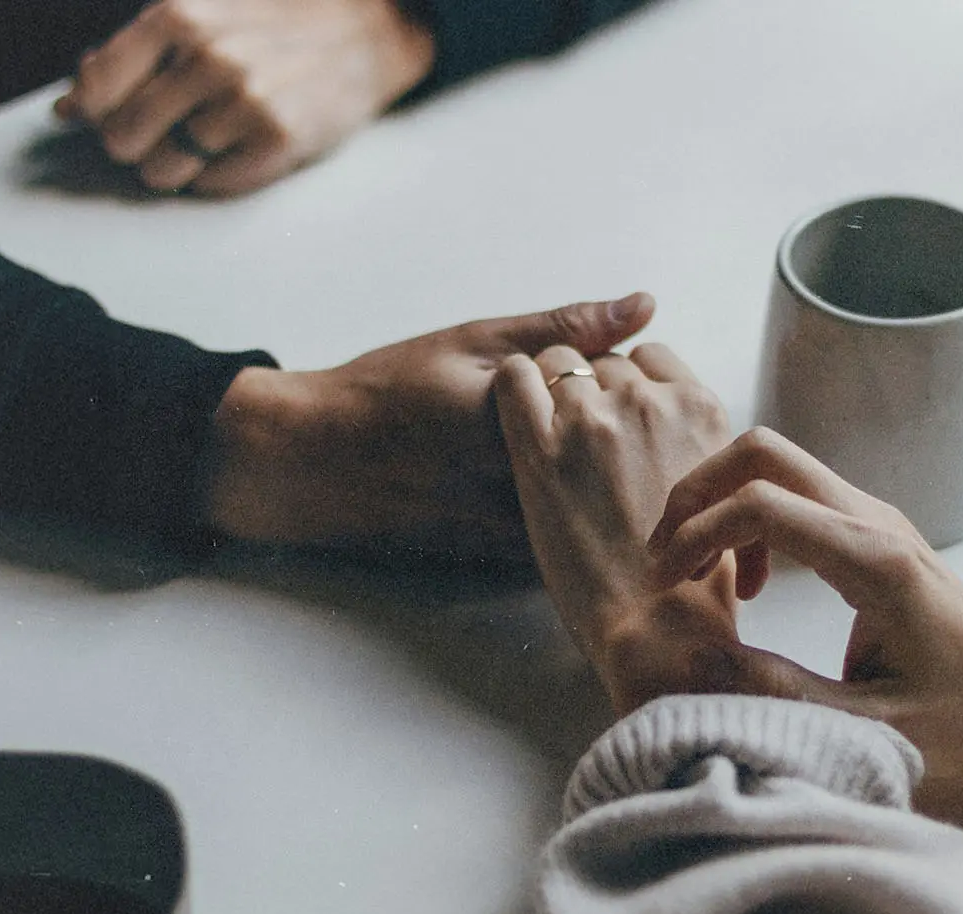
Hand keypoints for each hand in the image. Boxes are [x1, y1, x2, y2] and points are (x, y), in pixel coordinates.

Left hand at [53, 0, 434, 194]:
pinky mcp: (279, 140)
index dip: (96, 114)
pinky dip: (216, 175)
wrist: (367, 31)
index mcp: (177, 17)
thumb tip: (67, 107)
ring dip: (179, 163)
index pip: (94, 91)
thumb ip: (132, 56)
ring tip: (212, 137)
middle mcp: (208, 58)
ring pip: (164, 169)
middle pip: (122, 138)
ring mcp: (245, 101)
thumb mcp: (201, 17)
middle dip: (137, 144)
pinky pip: (212, 184)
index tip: (113, 116)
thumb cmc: (275, 26)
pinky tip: (239, 147)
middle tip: (170, 131)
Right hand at [207, 293, 654, 558]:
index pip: (620, 398)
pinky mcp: (506, 561)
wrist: (316, 465)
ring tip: (583, 449)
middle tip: (589, 408)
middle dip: (621, 432)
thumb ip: (565, 328)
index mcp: (522, 419)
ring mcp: (514, 530)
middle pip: (618, 456)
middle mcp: (521, 483)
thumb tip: (646, 304)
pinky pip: (570, 536)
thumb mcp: (474, 341)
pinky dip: (579, 511)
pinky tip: (561, 489)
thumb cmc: (391, 390)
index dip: (619, 380)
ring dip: (605, 476)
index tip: (592, 370)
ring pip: (598, 502)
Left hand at [493, 343, 739, 713]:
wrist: (658, 627)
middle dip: (591, 390)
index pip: (653, 358)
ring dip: (550, 388)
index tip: (619, 411)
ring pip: (558, 361)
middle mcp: (649, 402)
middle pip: (606, 362)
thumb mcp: (724, 494)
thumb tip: (679, 436)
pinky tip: (514, 413)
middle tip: (581, 438)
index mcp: (700, 409)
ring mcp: (593, 420)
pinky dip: (512, 385)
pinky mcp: (540, 447)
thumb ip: (700, 447)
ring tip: (545, 433)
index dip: (631, 381)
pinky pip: (514, 377)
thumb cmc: (695, 580)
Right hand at [646, 427, 962, 778]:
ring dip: (720, 503)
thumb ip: (779, 693)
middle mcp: (873, 520)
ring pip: (774, 463)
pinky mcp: (871, 528)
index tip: (666, 585)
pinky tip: (751, 584)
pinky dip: (749, 519)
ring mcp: (874, 516)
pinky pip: (793, 492)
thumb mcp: (867, 726)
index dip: (696, 534)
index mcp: (873, 561)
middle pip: (762, 451)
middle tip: (667, 560)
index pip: (760, 504)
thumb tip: (696, 666)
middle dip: (696, 493)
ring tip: (700, 575)